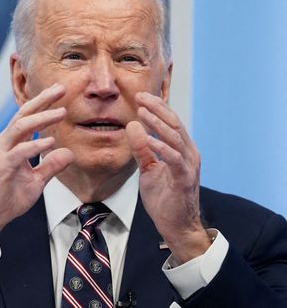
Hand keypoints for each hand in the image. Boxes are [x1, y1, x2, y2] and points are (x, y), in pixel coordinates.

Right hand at [0, 83, 74, 251]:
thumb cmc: (8, 196)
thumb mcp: (36, 180)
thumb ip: (51, 166)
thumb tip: (69, 153)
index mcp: (13, 143)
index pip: (29, 117)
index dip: (44, 103)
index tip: (60, 91)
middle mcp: (6, 142)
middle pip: (24, 114)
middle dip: (43, 100)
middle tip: (61, 89)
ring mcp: (2, 153)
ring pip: (21, 127)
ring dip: (42, 118)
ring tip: (61, 112)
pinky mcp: (2, 167)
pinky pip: (20, 152)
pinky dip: (35, 145)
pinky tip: (50, 142)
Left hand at [127, 92, 211, 262]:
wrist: (176, 226)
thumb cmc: (164, 197)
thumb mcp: (148, 169)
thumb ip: (142, 149)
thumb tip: (133, 125)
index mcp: (181, 149)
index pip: (170, 121)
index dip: (156, 107)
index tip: (139, 96)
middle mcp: (189, 153)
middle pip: (174, 124)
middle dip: (157, 108)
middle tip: (139, 97)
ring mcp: (189, 166)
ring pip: (175, 137)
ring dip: (158, 123)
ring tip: (141, 112)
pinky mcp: (185, 179)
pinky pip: (174, 158)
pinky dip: (160, 147)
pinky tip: (147, 138)